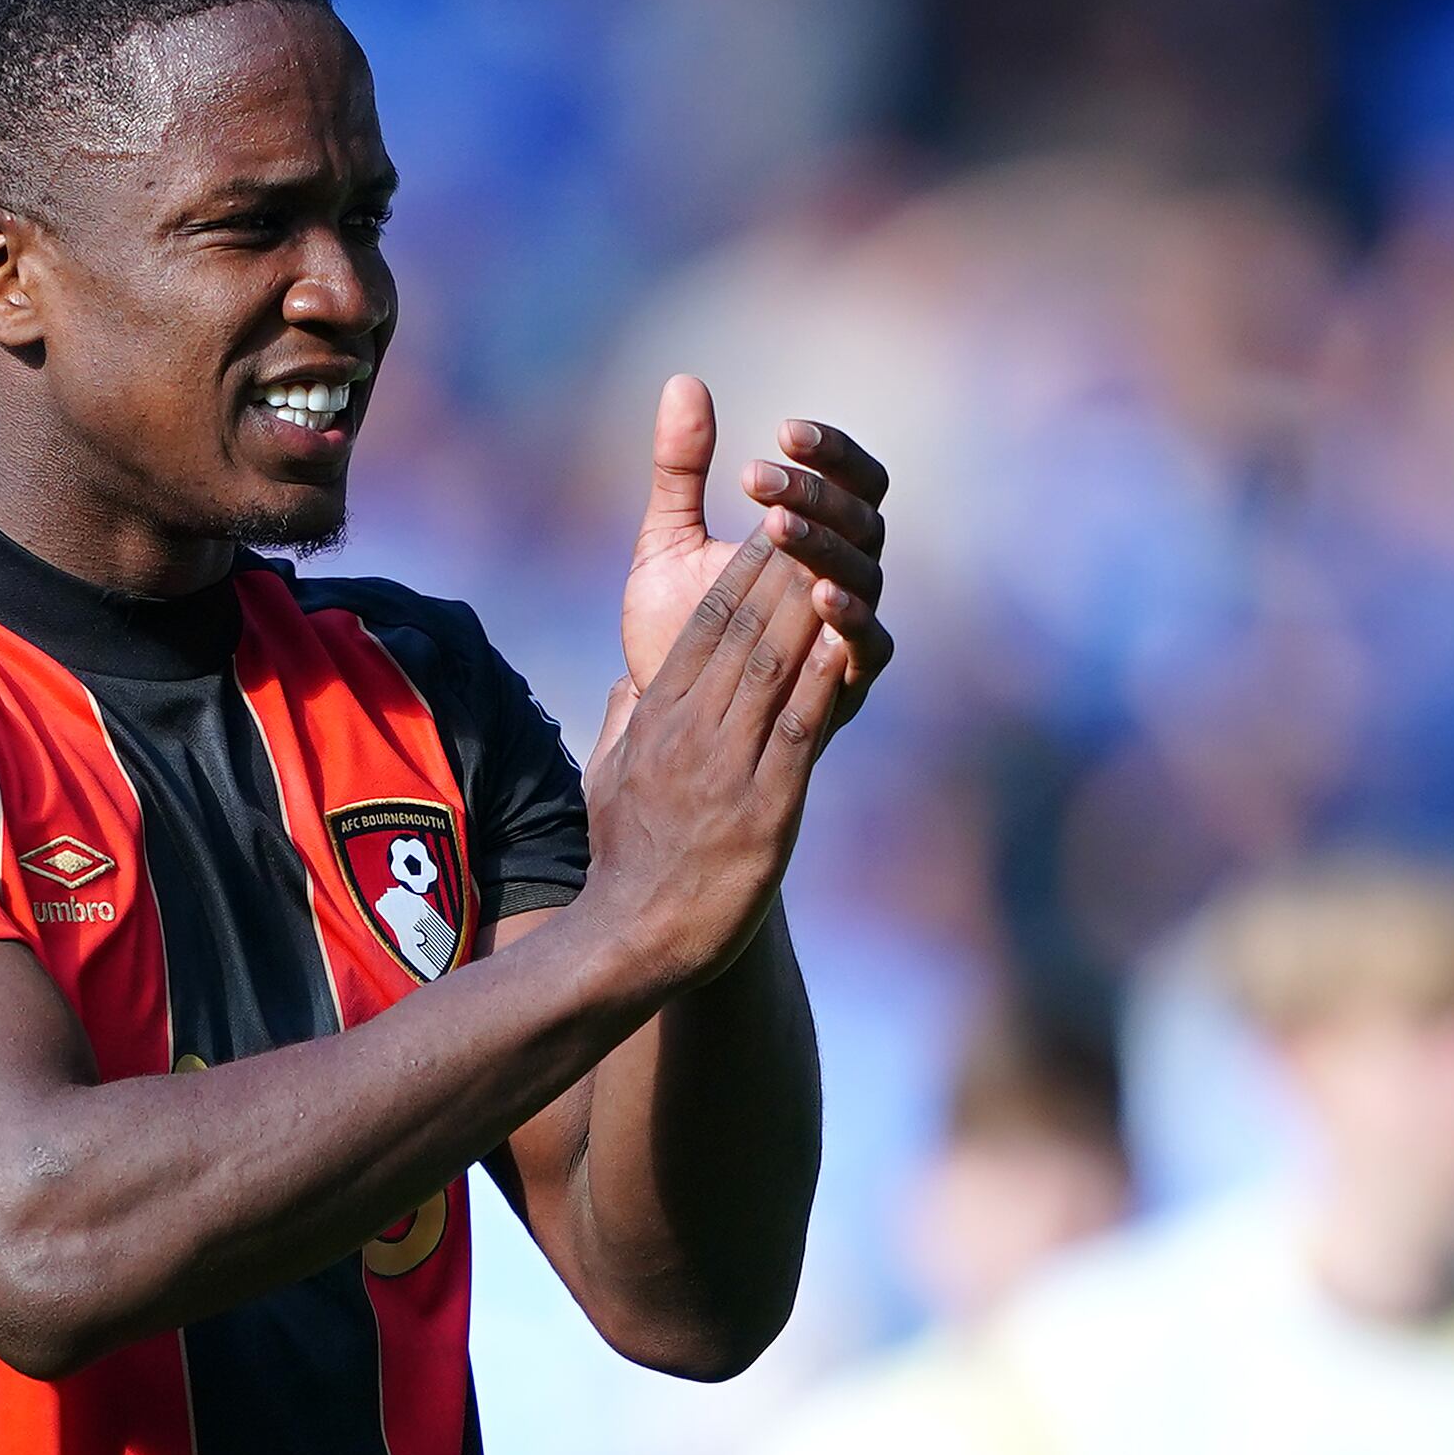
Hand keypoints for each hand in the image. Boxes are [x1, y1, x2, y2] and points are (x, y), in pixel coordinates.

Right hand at [571, 532, 845, 998]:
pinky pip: (797, 731)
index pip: (700, 627)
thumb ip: (621, 726)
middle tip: (816, 516)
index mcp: (656, 720)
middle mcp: (690, 732)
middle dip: (781, 569)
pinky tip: (847, 642)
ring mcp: (726, 768)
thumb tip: (627, 685)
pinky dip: (824, 682)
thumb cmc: (622, 862)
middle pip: (741, 632)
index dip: (739, 571)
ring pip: (771, 669)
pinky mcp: (764, 808)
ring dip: (807, 608)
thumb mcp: (607, 781)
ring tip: (837, 557)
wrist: (631, 938)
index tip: (769, 527)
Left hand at [621, 373, 892, 719]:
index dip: (830, 451)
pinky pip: (868, 648)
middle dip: (817, 495)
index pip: (851, 479)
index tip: (783, 431)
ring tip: (779, 529)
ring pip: (867, 576)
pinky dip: (849, 622)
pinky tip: (818, 599)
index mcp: (815, 537)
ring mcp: (848, 631)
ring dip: (827, 547)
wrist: (658, 714)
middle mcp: (843, 577)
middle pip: (864, 518)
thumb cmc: (674, 628)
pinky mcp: (844, 686)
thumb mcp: (666, 542)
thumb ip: (679, 470)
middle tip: (759, 482)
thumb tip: (684, 381)